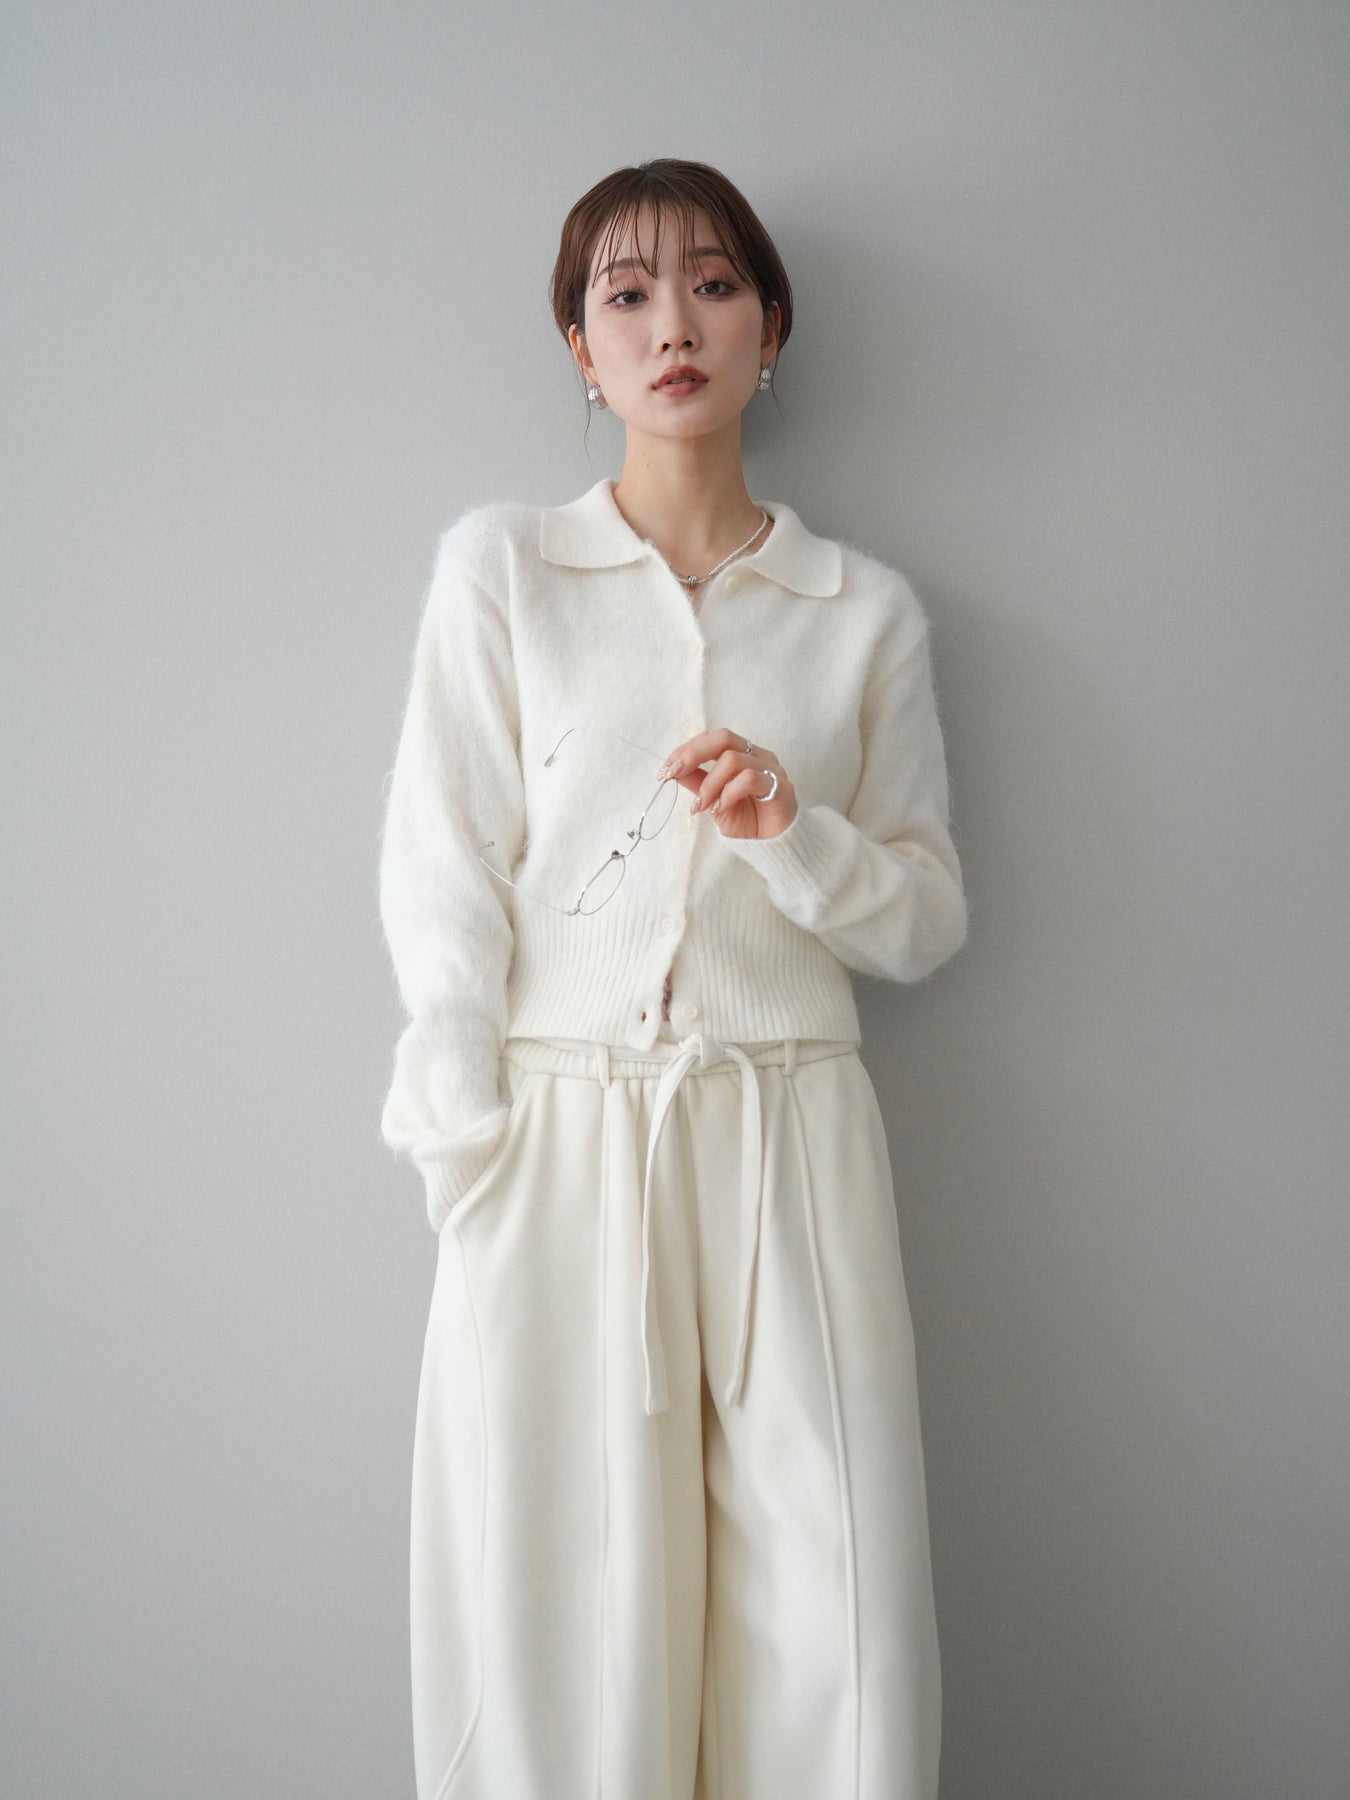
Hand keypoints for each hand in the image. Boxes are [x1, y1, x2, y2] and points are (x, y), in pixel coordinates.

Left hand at [656, 728, 797, 840]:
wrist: (772, 846)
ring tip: (701, 805)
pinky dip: (728, 793)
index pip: (711, 739)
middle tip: (675, 774)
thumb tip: (674, 771)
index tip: (666, 770)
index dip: (686, 750)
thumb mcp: (713, 801)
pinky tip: (720, 809)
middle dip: (693, 754)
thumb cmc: (747, 821)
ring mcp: (771, 769)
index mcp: (742, 754)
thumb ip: (698, 783)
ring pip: (733, 759)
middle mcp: (757, 756)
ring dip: (709, 783)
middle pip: (723, 738)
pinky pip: (750, 779)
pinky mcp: (781, 787)